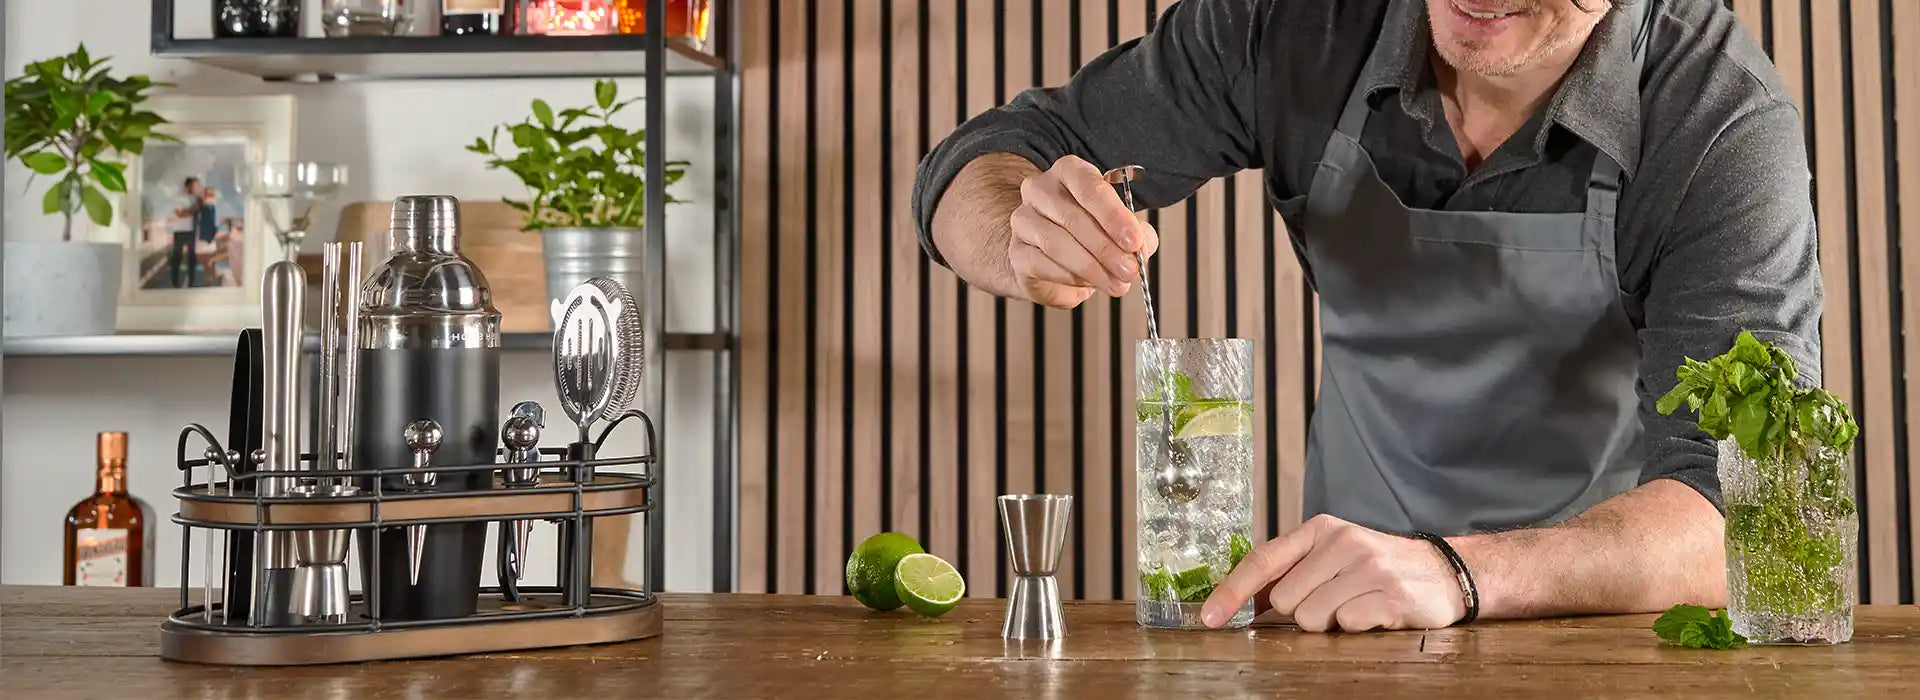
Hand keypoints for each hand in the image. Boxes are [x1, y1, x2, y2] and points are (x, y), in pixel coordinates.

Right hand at [1007, 155, 1159, 308]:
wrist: (1052, 258)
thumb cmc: (1090, 234)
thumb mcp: (1122, 229)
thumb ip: (1137, 235)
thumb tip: (1141, 248)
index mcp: (1070, 172)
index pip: (1089, 187)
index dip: (1114, 216)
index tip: (1133, 242)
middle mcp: (1041, 190)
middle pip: (1073, 217)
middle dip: (1106, 248)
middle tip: (1130, 270)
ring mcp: (1023, 220)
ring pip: (1056, 243)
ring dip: (1091, 268)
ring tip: (1115, 283)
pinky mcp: (1017, 252)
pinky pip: (1042, 265)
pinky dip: (1070, 278)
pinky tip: (1088, 284)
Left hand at [1200, 514, 1467, 631]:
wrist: (1445, 571)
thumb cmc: (1378, 566)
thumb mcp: (1333, 556)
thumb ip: (1291, 573)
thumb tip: (1242, 602)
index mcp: (1321, 530)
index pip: (1264, 560)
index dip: (1232, 591)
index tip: (1209, 617)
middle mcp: (1343, 542)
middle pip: (1287, 600)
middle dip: (1303, 612)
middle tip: (1334, 601)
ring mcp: (1369, 567)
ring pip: (1314, 618)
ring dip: (1330, 624)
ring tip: (1355, 607)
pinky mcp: (1392, 596)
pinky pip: (1348, 626)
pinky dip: (1357, 628)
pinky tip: (1375, 614)